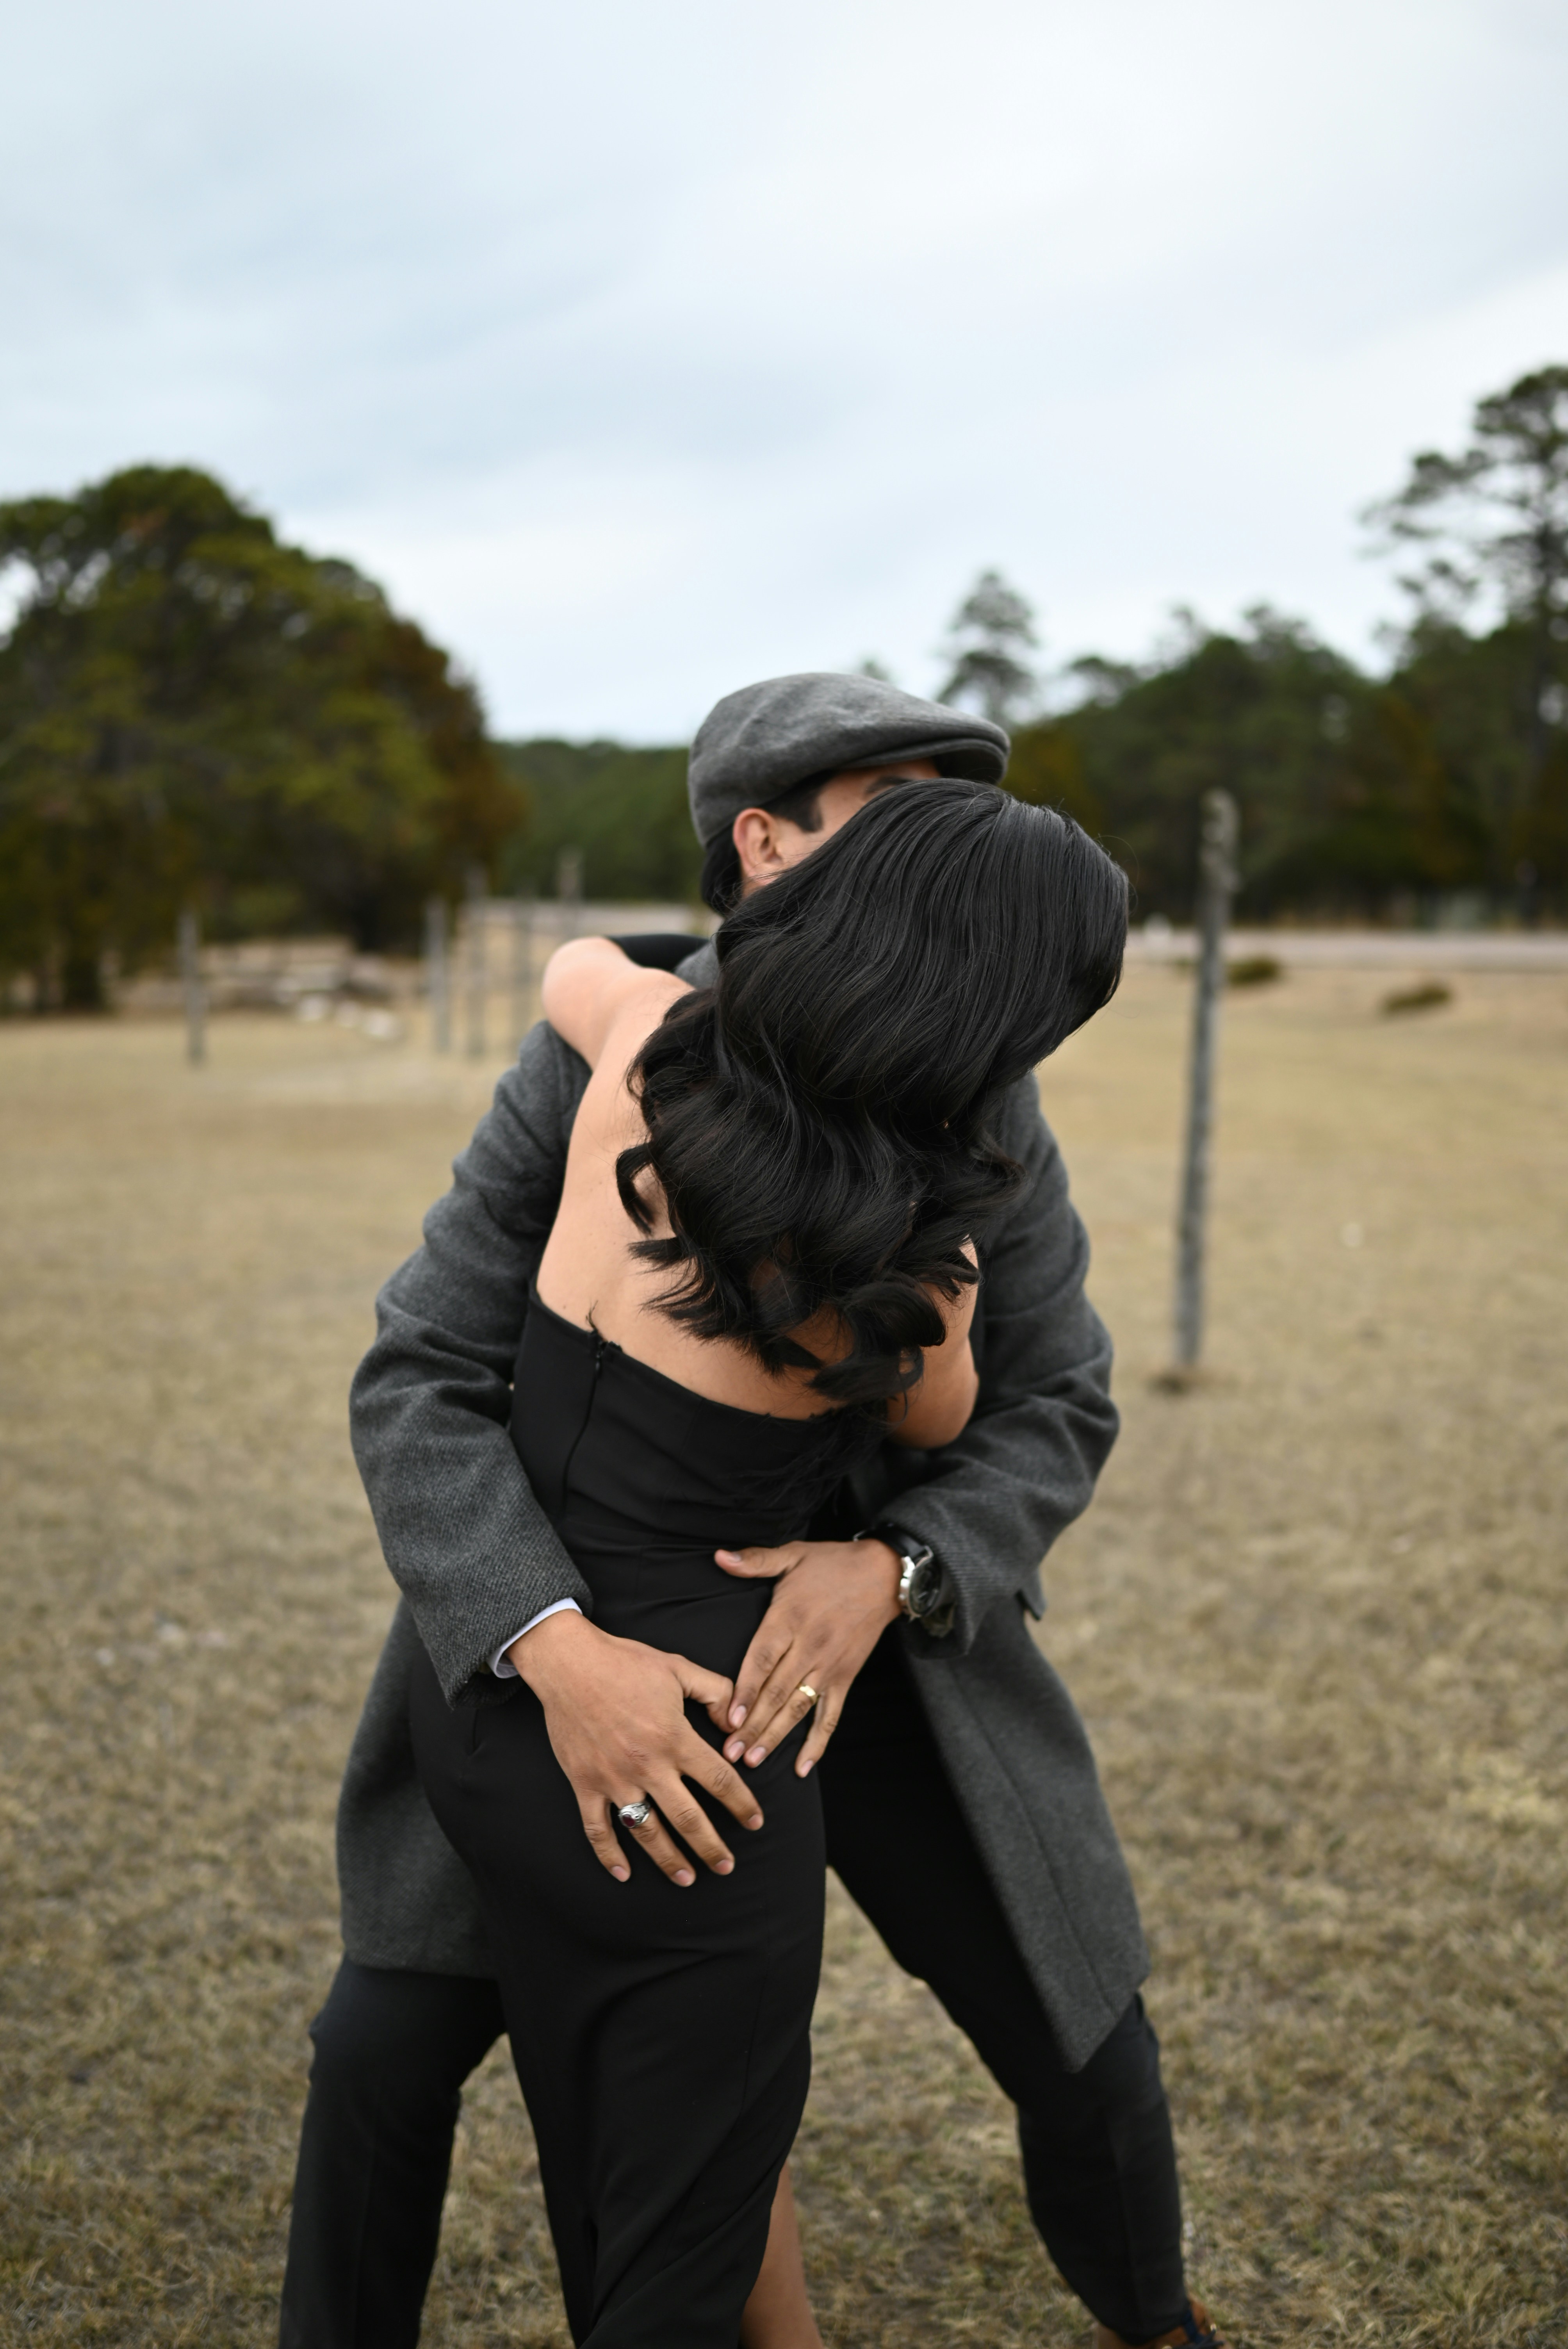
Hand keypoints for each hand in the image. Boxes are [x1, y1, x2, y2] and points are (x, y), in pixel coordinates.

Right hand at [509, 1611, 762, 1885]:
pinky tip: (624, 1874)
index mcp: (675, 1738)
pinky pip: (597, 1828)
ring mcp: (614, 1779)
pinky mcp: (584, 1784)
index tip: (755, 1823)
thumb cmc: (626, 1663)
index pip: (720, 1780)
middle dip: (712, 1847)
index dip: (742, 1804)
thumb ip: (716, 1692)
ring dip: (669, 1860)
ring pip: (647, 1832)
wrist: (569, 1664)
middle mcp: (648, 1765)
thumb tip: (736, 1723)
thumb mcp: (679, 1668)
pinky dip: (609, 1855)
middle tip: (727, 1867)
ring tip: (687, 1878)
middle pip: (689, 1818)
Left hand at [712, 1539, 900, 1777]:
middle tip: (730, 1753)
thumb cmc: (833, 1564)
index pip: (762, 1659)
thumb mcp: (793, 1555)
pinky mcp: (846, 1677)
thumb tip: (719, 1557)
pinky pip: (831, 1716)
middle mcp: (809, 1647)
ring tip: (754, 1761)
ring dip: (776, 1737)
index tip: (729, 1717)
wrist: (884, 1573)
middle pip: (776, 1692)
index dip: (746, 1690)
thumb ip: (755, 1560)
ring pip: (798, 1708)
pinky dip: (818, 1743)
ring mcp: (829, 1666)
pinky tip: (803, 1767)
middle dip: (752, 1725)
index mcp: (789, 1618)